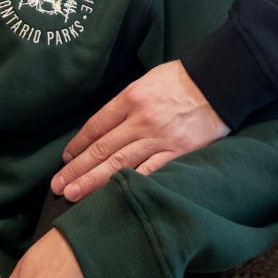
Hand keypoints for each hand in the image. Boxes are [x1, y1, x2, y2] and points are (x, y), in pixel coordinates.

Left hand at [51, 60, 227, 200]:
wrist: (219, 81)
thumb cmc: (182, 78)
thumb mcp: (148, 80)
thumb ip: (128, 103)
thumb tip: (107, 126)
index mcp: (131, 97)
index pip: (96, 125)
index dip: (78, 144)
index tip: (66, 159)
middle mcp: (141, 119)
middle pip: (102, 148)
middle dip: (77, 169)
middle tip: (58, 186)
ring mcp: (160, 138)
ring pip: (119, 165)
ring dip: (93, 181)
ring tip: (73, 195)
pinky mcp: (179, 152)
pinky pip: (150, 173)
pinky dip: (130, 186)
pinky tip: (113, 198)